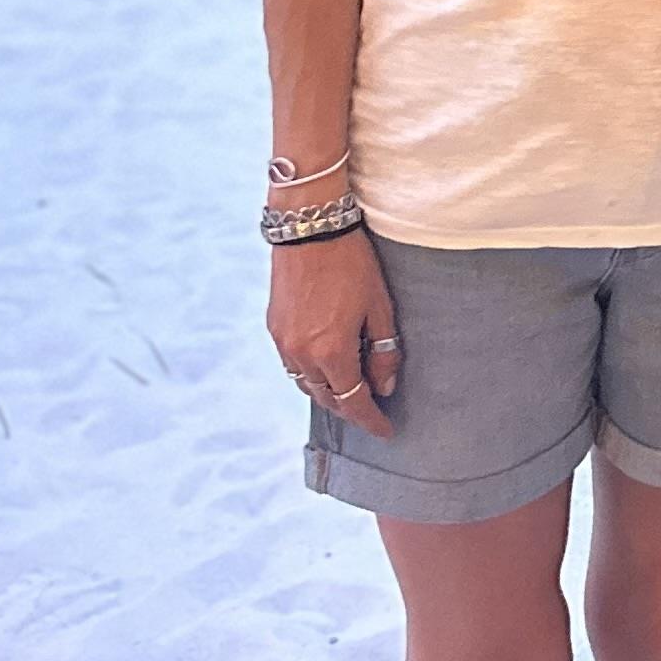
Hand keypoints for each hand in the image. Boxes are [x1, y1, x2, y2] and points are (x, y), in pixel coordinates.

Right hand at [269, 227, 401, 440]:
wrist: (310, 228)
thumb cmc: (352, 263)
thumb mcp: (379, 306)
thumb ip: (383, 351)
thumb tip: (385, 387)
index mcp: (331, 351)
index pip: (353, 402)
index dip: (371, 421)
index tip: (386, 432)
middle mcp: (302, 354)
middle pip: (327, 398)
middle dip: (350, 408)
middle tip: (372, 409)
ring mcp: (283, 342)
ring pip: (306, 385)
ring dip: (329, 393)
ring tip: (352, 390)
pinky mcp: (274, 328)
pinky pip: (292, 366)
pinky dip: (311, 374)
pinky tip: (328, 366)